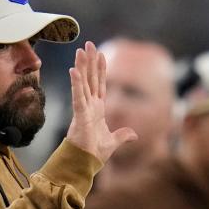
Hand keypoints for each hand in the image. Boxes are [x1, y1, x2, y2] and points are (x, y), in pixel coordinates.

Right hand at [66, 41, 136, 162]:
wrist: (85, 165)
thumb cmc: (94, 155)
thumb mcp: (113, 143)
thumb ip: (122, 136)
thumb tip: (134, 135)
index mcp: (97, 110)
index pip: (99, 85)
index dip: (100, 69)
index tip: (100, 54)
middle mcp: (89, 106)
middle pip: (90, 78)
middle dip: (90, 61)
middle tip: (88, 44)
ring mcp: (83, 109)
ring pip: (83, 83)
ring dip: (82, 66)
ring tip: (80, 50)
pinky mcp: (79, 115)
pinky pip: (77, 96)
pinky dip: (76, 83)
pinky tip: (73, 70)